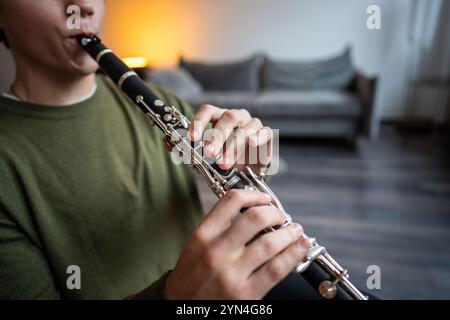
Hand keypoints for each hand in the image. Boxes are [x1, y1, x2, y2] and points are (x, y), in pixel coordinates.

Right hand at [165, 189, 310, 299]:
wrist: (181, 306)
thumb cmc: (191, 276)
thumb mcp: (196, 245)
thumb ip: (220, 227)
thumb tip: (257, 213)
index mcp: (203, 235)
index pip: (232, 201)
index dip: (254, 195)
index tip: (265, 198)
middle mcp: (216, 251)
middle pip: (255, 218)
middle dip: (275, 212)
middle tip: (281, 215)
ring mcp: (232, 273)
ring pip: (270, 243)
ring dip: (289, 232)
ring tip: (295, 230)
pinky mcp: (246, 294)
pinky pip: (276, 269)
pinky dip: (293, 254)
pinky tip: (301, 247)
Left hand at [188, 105, 272, 174]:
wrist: (247, 170)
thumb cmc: (225, 157)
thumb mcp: (207, 156)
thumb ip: (191, 150)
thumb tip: (170, 146)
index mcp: (219, 116)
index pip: (207, 111)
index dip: (198, 122)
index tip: (191, 138)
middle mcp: (236, 116)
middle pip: (227, 118)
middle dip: (217, 137)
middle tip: (209, 153)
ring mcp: (252, 124)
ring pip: (244, 130)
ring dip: (233, 147)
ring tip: (224, 164)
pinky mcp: (266, 134)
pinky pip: (265, 132)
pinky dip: (258, 138)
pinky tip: (252, 144)